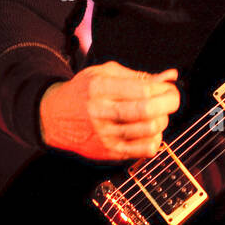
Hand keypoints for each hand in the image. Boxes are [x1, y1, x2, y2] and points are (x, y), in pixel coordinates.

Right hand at [38, 62, 180, 160]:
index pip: (143, 89)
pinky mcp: (108, 151)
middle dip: (169, 102)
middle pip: (148, 110)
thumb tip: (170, 76)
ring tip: (157, 113)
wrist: (53, 116)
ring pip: (150, 130)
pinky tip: (150, 130)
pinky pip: (144, 150)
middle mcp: (100, 112)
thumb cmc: (82, 92)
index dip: (163, 87)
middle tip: (171, 98)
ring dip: (163, 119)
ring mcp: (105, 134)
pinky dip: (156, 139)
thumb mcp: (104, 73)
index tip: (167, 85)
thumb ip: (138, 75)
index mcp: (99, 88)